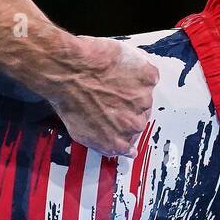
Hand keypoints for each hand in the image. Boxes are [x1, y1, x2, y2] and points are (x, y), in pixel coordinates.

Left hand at [49, 36, 158, 157]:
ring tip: (112, 81)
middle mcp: (134, 125)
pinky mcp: (148, 79)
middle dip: (128, 108)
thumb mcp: (80, 132)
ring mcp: (143, 101)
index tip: (117, 116)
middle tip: (111, 95)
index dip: (123, 125)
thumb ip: (104, 143)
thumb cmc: (70, 100)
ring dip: (132, 90)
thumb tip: (118, 149)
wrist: (71, 71)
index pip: (130, 140)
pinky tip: (121, 69)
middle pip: (140, 118)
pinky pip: (150, 77)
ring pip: (144, 97)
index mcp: (118, 142)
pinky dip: (139, 72)